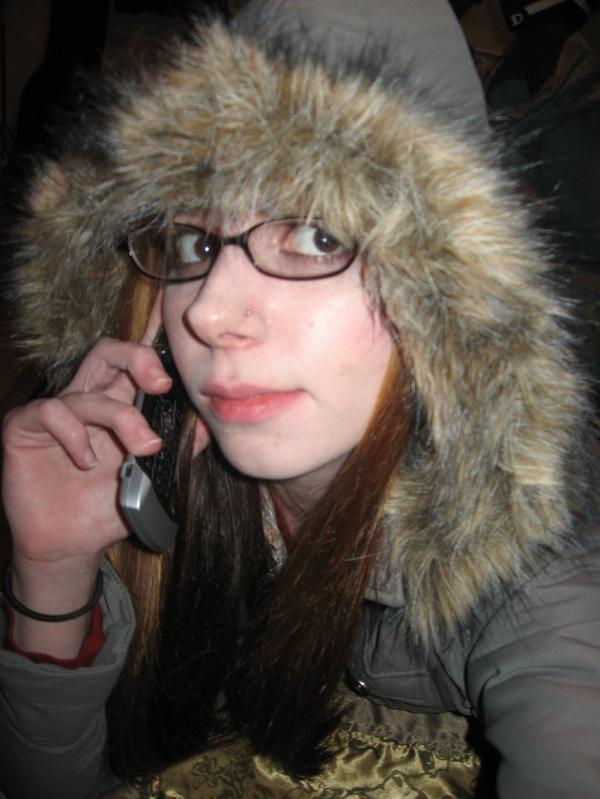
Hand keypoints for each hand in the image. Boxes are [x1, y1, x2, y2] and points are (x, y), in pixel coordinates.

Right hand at [2, 299, 170, 567]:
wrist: (70, 545)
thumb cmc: (110, 505)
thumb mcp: (155, 475)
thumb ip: (182, 445)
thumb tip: (213, 421)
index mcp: (122, 402)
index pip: (138, 360)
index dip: (153, 332)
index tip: (173, 307)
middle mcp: (90, 398)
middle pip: (110, 352)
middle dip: (139, 358)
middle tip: (162, 385)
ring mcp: (57, 410)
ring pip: (88, 387)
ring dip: (121, 417)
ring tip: (143, 448)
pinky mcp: (25, 426)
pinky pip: (52, 412)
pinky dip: (75, 435)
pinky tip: (88, 462)